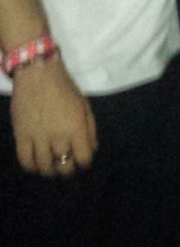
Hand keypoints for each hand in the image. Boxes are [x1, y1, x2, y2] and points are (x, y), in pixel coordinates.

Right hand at [10, 59, 96, 176]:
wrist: (37, 75)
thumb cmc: (65, 87)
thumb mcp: (84, 105)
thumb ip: (90, 129)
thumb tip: (92, 149)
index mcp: (76, 128)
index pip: (84, 158)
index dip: (85, 164)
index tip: (84, 163)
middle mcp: (58, 136)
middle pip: (64, 166)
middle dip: (68, 171)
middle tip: (67, 167)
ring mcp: (38, 137)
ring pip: (44, 167)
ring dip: (50, 171)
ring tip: (52, 168)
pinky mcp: (20, 136)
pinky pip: (25, 160)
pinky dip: (31, 167)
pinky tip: (36, 165)